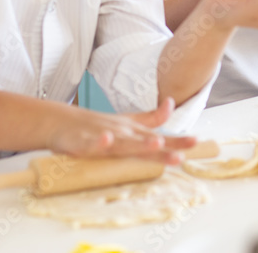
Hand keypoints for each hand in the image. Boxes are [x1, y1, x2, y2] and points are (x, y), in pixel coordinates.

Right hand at [48, 98, 194, 164]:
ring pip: (122, 142)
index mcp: (132, 131)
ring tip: (155, 145)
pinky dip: (98, 142)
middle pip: (144, 142)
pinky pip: (91, 143)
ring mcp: (102, 135)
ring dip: (138, 143)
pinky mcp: (83, 142)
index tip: (197, 141)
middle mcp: (121, 133)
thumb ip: (151, 118)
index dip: (177, 140)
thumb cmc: (96, 124)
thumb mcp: (126, 122)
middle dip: (163, 148)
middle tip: (181, 154)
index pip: (159, 137)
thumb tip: (172, 104)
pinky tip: (106, 140)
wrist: (60, 121)